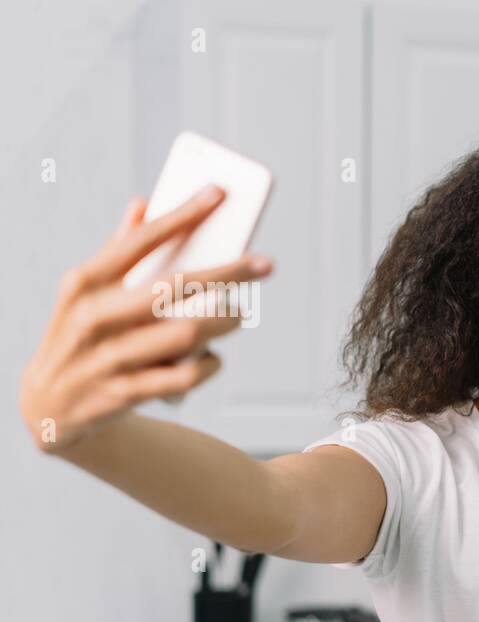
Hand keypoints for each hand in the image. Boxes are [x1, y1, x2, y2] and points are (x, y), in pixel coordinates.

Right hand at [17, 186, 273, 455]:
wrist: (49, 406)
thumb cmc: (80, 336)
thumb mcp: (85, 293)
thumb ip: (116, 249)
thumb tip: (143, 203)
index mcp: (85, 282)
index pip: (141, 239)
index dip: (183, 215)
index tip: (218, 193)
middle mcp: (94, 316)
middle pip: (175, 287)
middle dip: (228, 273)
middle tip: (264, 264)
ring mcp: (108, 357)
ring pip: (186, 333)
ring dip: (223, 322)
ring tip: (239, 313)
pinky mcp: (124, 393)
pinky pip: (184, 376)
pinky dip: (208, 364)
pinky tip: (214, 357)